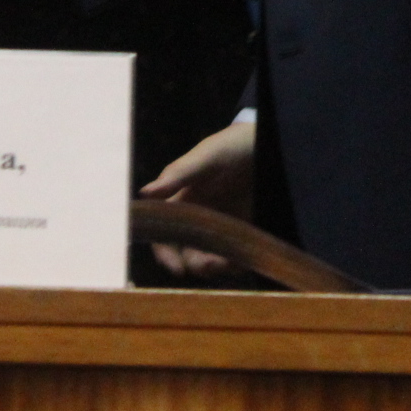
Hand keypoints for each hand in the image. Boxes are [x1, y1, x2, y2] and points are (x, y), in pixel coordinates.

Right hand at [141, 120, 257, 278]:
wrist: (266, 143)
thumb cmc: (232, 145)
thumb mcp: (207, 157)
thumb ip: (178, 175)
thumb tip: (144, 193)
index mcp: (182, 202)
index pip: (164, 235)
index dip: (166, 254)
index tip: (177, 268)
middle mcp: (198, 218)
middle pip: (187, 253)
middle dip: (196, 264)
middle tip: (212, 264)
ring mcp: (221, 226)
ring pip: (210, 258)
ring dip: (217, 267)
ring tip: (230, 263)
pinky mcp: (242, 231)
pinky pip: (234, 256)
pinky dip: (236, 263)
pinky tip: (242, 259)